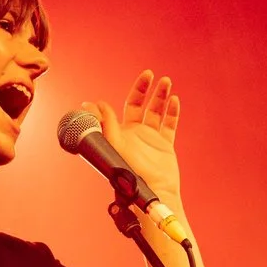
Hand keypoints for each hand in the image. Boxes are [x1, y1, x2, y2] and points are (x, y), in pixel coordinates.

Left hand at [93, 70, 184, 206]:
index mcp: (119, 135)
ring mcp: (150, 138)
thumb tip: (92, 105)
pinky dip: (173, 111)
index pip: (113, 112)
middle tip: (148, 74)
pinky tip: (174, 100)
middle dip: (143, 88)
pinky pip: (170, 124)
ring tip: (166, 81)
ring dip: (160, 95)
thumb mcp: (114, 147)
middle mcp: (134, 134)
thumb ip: (105, 125)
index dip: (111, 102)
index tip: (108, 95)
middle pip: (138, 104)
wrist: (154, 191)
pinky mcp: (165, 144)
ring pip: (156, 110)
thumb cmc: (131, 174)